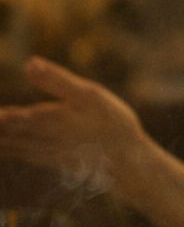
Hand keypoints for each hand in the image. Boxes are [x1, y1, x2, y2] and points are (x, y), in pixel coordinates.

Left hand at [0, 57, 145, 187]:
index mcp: (44, 117)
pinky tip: (5, 146)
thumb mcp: (90, 96)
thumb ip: (57, 81)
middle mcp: (39, 136)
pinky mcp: (54, 161)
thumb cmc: (112, 125)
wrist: (128, 163)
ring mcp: (45, 150)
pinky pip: (21, 154)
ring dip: (0, 137)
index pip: (7, 116)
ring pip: (10, 143)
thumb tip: (30, 63)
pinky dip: (8, 149)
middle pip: (6, 130)